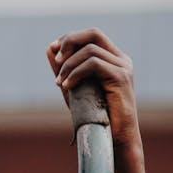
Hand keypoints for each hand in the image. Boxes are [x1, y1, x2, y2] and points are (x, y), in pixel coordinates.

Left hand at [46, 28, 139, 148]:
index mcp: (113, 59)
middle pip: (94, 33)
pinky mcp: (121, 77)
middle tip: (56, 59)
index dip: (70, 38)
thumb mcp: (74, 88)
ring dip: (69, 65)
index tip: (53, 50)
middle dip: (70, 41)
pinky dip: (76, 73)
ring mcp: (123, 67)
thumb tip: (49, 49)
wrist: (113, 139)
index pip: (91, 36)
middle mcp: (121, 60)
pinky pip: (94, 64)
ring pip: (90, 50)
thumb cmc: (94, 116)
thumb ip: (64, 69)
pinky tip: (66, 86)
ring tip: (59, 82)